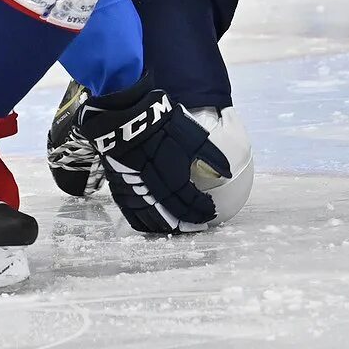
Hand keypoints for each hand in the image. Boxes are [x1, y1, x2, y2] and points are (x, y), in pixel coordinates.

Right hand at [76, 83, 229, 233]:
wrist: (126, 120)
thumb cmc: (163, 126)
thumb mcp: (193, 137)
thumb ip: (212, 157)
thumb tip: (227, 172)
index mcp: (175, 179)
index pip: (192, 203)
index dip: (203, 209)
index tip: (212, 210)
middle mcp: (155, 192)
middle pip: (175, 215)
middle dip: (190, 222)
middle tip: (200, 224)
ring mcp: (136, 193)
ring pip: (154, 220)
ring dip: (169, 226)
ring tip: (180, 227)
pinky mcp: (121, 191)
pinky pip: (133, 216)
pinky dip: (146, 224)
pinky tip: (153, 225)